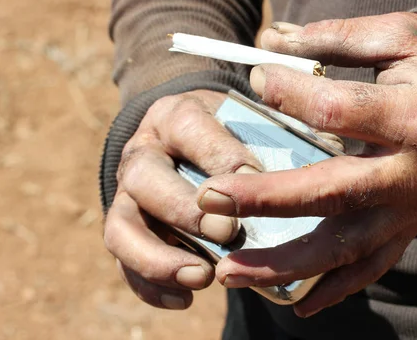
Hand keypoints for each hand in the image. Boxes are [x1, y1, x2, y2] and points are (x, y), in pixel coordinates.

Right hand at [103, 90, 263, 309]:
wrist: (183, 138)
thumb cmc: (224, 132)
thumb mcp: (240, 116)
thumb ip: (262, 132)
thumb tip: (294, 164)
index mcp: (174, 116)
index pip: (190, 129)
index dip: (222, 156)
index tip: (255, 178)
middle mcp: (142, 152)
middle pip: (146, 179)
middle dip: (186, 210)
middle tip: (227, 233)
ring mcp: (126, 193)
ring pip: (122, 227)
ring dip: (159, 258)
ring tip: (202, 277)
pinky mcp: (124, 227)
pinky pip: (123, 261)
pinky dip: (150, 286)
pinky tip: (184, 300)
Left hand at [196, 13, 416, 316]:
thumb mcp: (401, 37)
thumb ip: (336, 37)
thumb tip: (270, 42)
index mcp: (414, 117)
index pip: (336, 109)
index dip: (288, 92)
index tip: (254, 77)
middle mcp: (411, 174)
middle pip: (330, 192)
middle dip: (265, 199)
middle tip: (209, 199)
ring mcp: (408, 213)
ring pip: (343, 249)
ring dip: (284, 263)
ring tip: (228, 272)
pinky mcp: (406, 233)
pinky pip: (369, 270)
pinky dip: (334, 291)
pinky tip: (298, 307)